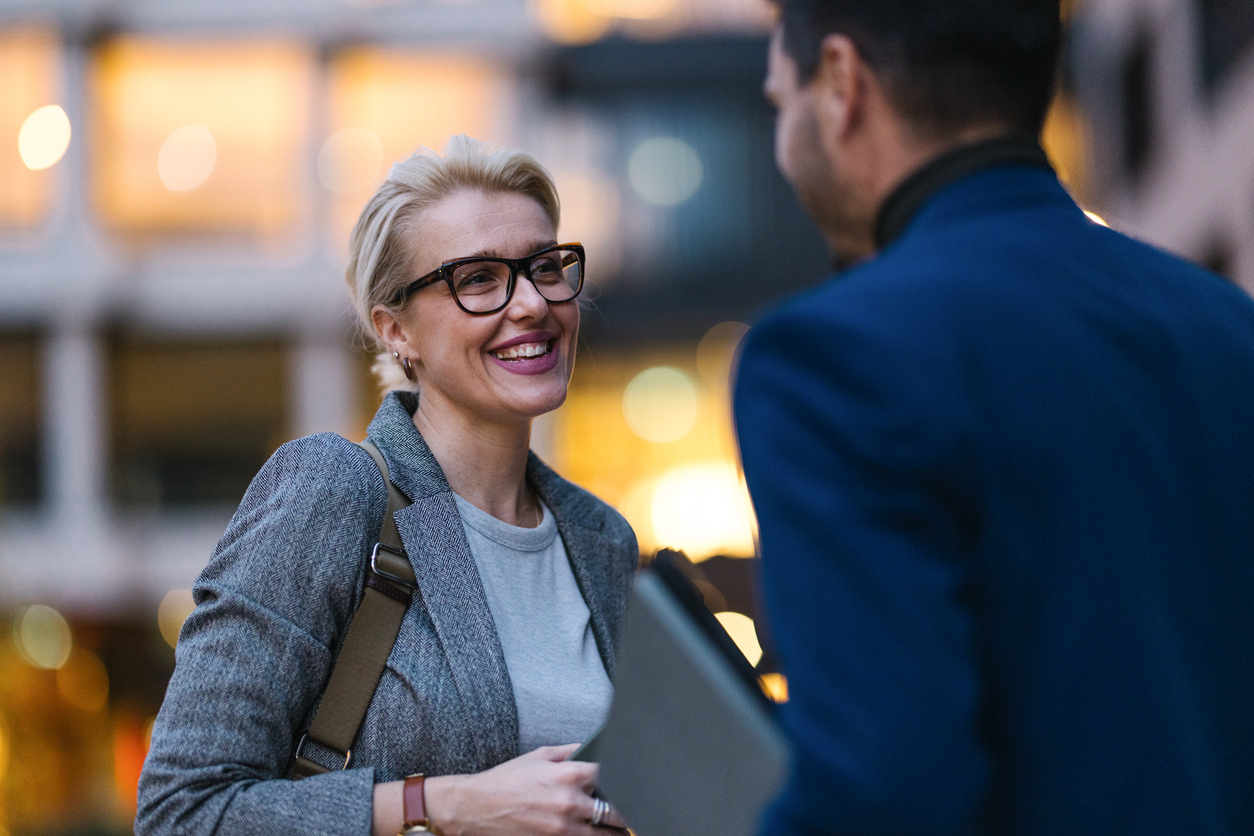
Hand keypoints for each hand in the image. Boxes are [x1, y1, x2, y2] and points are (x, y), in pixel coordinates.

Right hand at [425, 744, 627, 835]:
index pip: (612, 776)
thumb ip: (570, 753)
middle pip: (615, 812)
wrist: (475, 807)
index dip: (622, 779)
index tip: (628, 782)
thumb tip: (592, 747)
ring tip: (616, 829)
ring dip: (613, 832)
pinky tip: (591, 834)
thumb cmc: (506, 780)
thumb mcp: (539, 756)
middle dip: (623, 812)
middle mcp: (570, 803)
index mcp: (569, 775)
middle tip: (626, 812)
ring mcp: (563, 829)